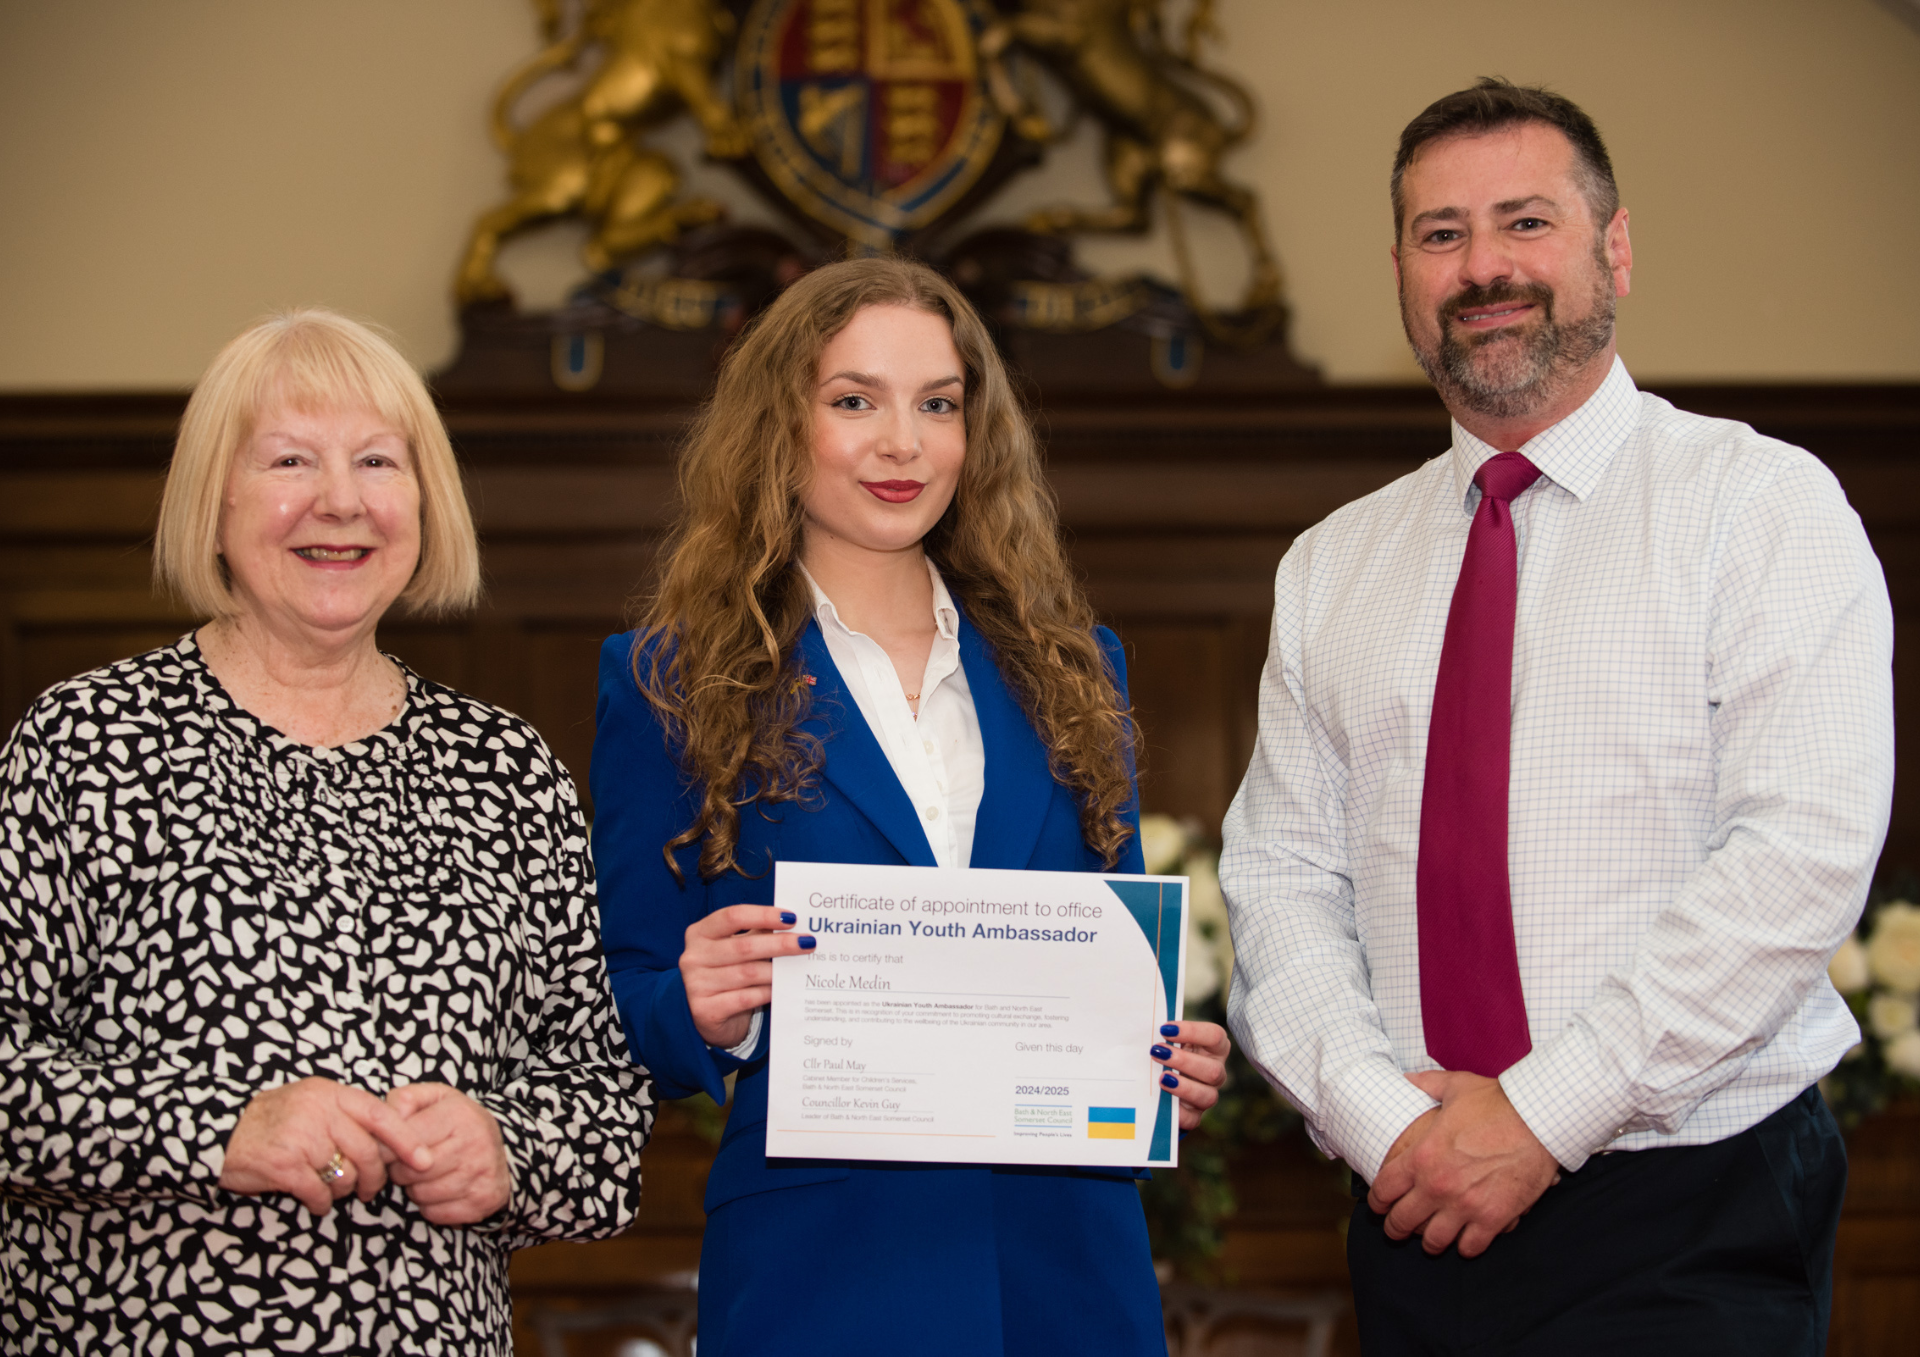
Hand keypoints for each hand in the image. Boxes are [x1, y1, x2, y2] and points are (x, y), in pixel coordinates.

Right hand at [219, 1076, 433, 1214]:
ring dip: (343, 1191)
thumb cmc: (272, 1123)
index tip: (425, 1160)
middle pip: (368, 1152)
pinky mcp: (283, 1165)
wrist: (219, 1134)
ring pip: (346, 1175)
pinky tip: (314, 1203)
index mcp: (330, 1093)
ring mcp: (301, 1137)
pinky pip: (319, 1192)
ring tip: (332, 1191)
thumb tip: (388, 1141)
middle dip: (375, 1177)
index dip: (407, 1140)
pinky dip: (321, 1203)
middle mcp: (319, 1111)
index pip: (381, 1115)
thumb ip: (344, 1116)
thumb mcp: (310, 1104)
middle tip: (371, 1190)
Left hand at [385, 1083, 512, 1225]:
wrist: (504, 1150)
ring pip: (421, 1194)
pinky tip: (439, 1190)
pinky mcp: (484, 1200)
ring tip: (425, 1175)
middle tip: (407, 1163)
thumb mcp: (434, 1099)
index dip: (387, 1148)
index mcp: (460, 1114)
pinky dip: (430, 1206)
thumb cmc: (457, 1123)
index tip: (386, 1150)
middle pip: (411, 1170)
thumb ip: (404, 1100)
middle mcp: (476, 1142)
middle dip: (400, 1170)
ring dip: (414, 1189)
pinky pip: (435, 1213)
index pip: (408, 1138)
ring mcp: (482, 1173)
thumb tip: (384, 1120)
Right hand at [680, 904, 814, 1048]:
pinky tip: (782, 989)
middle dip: (780, 944)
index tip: (792, 918)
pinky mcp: (705, 1010)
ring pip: (747, 974)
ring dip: (777, 970)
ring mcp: (696, 985)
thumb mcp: (736, 947)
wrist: (708, 1014)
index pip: (732, 916)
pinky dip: (767, 992)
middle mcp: (693, 957)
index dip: (763, 915)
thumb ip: (758, 932)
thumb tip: (793, 921)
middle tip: (808, 943)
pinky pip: (745, 998)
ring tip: (800, 967)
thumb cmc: (726, 972)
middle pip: (743, 947)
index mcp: (699, 933)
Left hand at [1150, 1021, 1230, 1130]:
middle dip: (1184, 1061)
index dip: (1192, 1031)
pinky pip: (1192, 1118)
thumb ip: (1162, 1033)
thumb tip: (1143, 1025)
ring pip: (1208, 1096)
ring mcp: (1207, 1094)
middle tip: (1157, 1052)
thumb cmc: (1166, 1050)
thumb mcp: (1167, 1038)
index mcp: (1214, 1048)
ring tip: (1161, 1078)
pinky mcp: (1195, 1114)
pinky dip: (1177, 1112)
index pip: (1215, 1036)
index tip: (1165, 1029)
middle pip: (1213, 1070)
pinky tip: (1162, 1101)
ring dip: (1183, 1087)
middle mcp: (1216, 1071)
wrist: (1156, 1078)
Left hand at [1366, 1070, 1560, 1257]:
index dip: (1377, 1201)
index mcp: (1421, 1156)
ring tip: (1431, 1241)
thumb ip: (1427, 1084)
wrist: (1538, 1120)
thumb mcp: (1455, 1086)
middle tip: (1398, 1230)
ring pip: (1434, 1241)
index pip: (1384, 1190)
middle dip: (1396, 1228)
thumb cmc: (1497, 1102)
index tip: (1379, 1206)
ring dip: (1430, 1242)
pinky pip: (1471, 1247)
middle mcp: (1437, 1185)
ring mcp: (1465, 1205)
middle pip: (1402, 1221)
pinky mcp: (1493, 1218)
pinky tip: (1465, 1240)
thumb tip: (1408, 1078)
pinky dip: (1466, 1247)